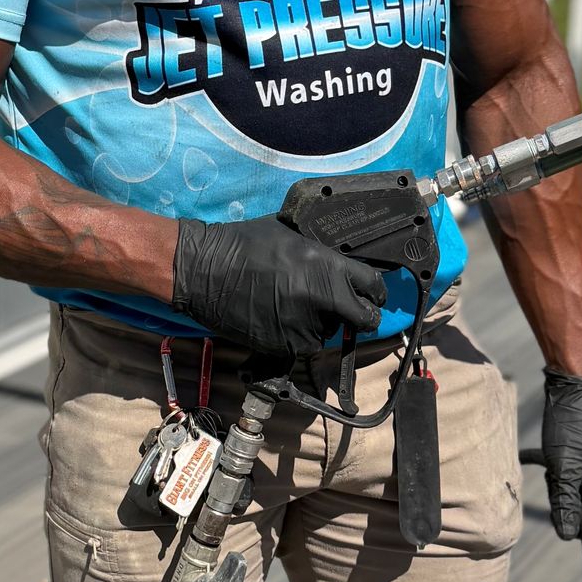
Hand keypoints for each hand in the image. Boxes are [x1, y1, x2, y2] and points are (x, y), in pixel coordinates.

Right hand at [172, 214, 385, 354]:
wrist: (205, 270)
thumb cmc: (244, 244)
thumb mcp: (291, 235)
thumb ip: (321, 254)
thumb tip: (339, 262)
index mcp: (328, 267)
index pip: (373, 286)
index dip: (376, 293)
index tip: (373, 296)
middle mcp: (323, 300)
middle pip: (363, 319)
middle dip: (360, 316)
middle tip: (347, 312)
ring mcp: (305, 326)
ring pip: (329, 334)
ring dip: (320, 325)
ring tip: (293, 307)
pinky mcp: (284, 346)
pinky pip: (303, 345)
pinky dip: (296, 336)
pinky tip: (277, 318)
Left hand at [541, 371, 581, 540]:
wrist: (575, 388)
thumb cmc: (573, 429)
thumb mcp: (564, 470)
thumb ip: (565, 503)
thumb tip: (567, 534)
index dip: (580, 528)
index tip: (559, 515)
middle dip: (563, 500)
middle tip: (554, 481)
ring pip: (572, 487)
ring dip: (556, 481)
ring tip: (549, 462)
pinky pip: (566, 469)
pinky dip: (549, 466)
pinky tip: (526, 457)